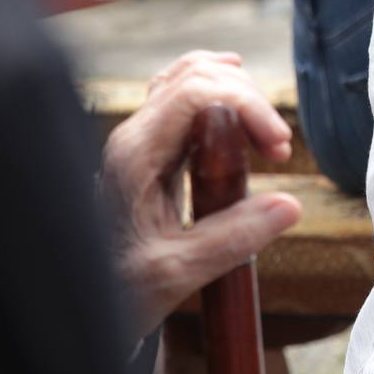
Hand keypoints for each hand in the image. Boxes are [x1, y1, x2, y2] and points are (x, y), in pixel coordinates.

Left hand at [101, 51, 303, 339]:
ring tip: (266, 136)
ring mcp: (140, 137)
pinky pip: (184, 96)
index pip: (195, 92)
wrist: (83, 298)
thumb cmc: (122, 288)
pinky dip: (219, 93)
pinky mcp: (150, 146)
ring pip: (190, 77)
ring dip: (238, 93)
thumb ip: (232, 240)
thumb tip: (289, 206)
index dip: (246, 105)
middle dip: (249, 100)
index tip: (278, 146)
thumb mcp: (176, 273)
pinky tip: (240, 104)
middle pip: (197, 75)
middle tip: (278, 150)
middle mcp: (134, 136)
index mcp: (136, 155)